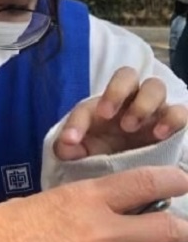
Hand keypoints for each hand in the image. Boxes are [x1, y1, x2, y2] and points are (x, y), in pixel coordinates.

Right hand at [0, 166, 187, 241]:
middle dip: (179, 229)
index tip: (181, 180)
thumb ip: (61, 208)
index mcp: (82, 199)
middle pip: (169, 230)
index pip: (144, 184)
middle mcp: (102, 233)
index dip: (171, 180)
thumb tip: (73, 214)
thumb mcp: (28, 206)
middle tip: (176, 229)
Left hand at [54, 67, 187, 160]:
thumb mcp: (83, 152)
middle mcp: (128, 99)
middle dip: (116, 91)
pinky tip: (159, 134)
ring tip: (131, 128)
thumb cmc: (104, 151)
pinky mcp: (173, 123)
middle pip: (127, 74)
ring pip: (155, 87)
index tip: (71, 140)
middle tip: (107, 117)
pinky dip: (172, 118)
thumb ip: (68, 147)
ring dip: (143, 104)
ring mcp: (153, 109)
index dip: (77, 121)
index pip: (88, 102)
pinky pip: (180, 111)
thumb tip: (65, 144)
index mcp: (101, 105)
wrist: (132, 166)